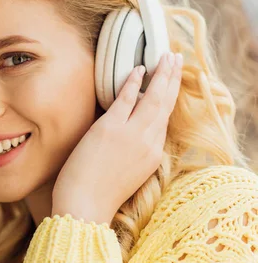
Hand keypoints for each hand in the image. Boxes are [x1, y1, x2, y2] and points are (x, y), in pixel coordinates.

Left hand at [51, 52, 182, 223]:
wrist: (84, 207)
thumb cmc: (98, 193)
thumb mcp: (127, 173)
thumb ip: (134, 152)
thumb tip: (128, 134)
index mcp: (153, 155)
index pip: (164, 119)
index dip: (170, 98)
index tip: (172, 82)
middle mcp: (148, 143)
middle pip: (165, 104)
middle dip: (172, 79)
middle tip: (176, 57)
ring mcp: (131, 135)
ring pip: (153, 98)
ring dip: (161, 75)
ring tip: (167, 55)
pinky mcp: (110, 129)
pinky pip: (126, 99)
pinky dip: (133, 83)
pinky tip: (138, 69)